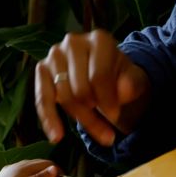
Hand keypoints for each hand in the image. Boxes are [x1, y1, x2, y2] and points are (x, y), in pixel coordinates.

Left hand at [0, 159, 57, 176]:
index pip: (43, 162)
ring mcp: (8, 173)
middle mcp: (15, 166)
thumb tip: (54, 168)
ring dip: (38, 174)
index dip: (54, 168)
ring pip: (28, 170)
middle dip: (47, 170)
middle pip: (36, 164)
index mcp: (22, 166)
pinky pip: (21, 176)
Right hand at [35, 29, 150, 145]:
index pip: (98, 77)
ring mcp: (55, 54)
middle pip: (79, 90)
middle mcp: (73, 42)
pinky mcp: (42, 69)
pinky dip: (49, 119)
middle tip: (108, 128)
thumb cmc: (120, 75)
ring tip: (98, 133)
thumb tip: (125, 90)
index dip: (107, 100)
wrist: (106, 73)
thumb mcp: (133, 79)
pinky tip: (56, 137)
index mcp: (99, 40)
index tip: (116, 115)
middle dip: (94, 114)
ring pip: (64, 97)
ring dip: (81, 120)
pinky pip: (42, 99)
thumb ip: (131, 83)